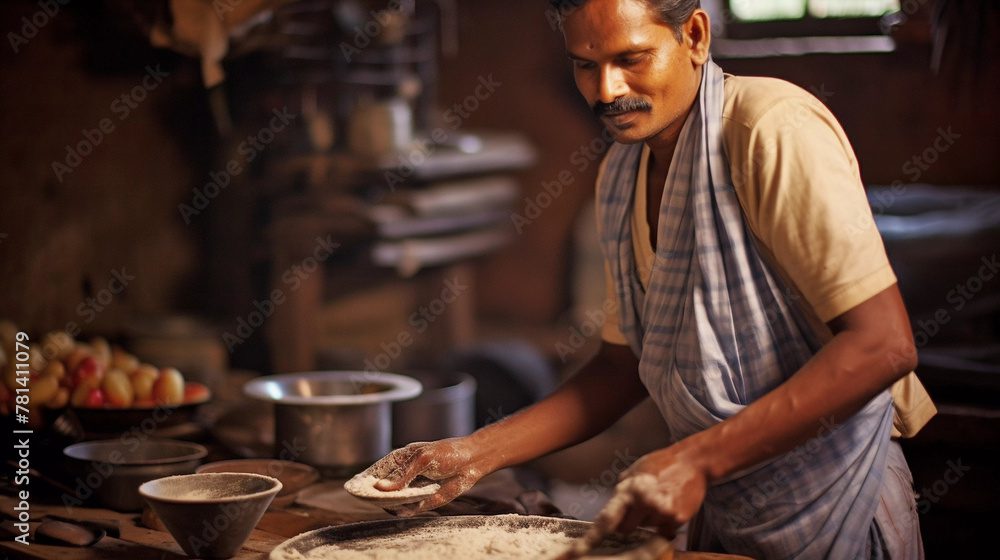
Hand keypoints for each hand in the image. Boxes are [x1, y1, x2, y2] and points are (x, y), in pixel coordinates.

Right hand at [368, 437, 489, 515]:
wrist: (471, 462)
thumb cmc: (447, 453)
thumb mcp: (422, 459)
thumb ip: (403, 475)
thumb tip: (381, 488)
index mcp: (399, 460)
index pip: (377, 472)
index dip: (366, 479)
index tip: (355, 486)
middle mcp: (403, 476)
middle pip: (383, 490)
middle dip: (377, 495)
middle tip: (372, 498)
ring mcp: (411, 489)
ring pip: (394, 502)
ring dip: (392, 504)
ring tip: (394, 502)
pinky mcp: (422, 502)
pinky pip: (408, 510)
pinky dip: (405, 511)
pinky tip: (406, 507)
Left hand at [592, 448, 707, 540]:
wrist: (693, 462)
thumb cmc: (661, 464)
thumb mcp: (634, 471)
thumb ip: (621, 490)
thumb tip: (611, 508)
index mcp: (629, 489)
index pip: (607, 518)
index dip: (591, 538)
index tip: (577, 552)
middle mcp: (644, 502)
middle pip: (625, 529)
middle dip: (628, 520)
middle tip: (640, 504)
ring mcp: (661, 512)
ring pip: (645, 528)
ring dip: (648, 519)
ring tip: (659, 498)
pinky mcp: (676, 519)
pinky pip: (662, 530)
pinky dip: (664, 521)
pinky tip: (670, 503)